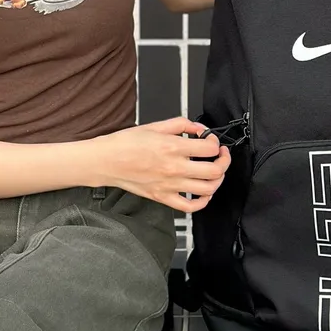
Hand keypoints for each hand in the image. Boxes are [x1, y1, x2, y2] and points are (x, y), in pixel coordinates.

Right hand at [96, 117, 230, 212]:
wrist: (107, 161)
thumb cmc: (127, 143)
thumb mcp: (156, 125)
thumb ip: (182, 124)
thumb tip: (199, 129)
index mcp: (173, 147)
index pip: (210, 148)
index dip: (215, 142)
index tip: (211, 140)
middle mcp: (174, 168)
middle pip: (215, 171)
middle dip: (223, 161)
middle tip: (220, 155)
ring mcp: (170, 185)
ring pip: (207, 189)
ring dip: (217, 180)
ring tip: (214, 171)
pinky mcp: (163, 198)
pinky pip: (190, 207)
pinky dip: (203, 201)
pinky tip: (203, 192)